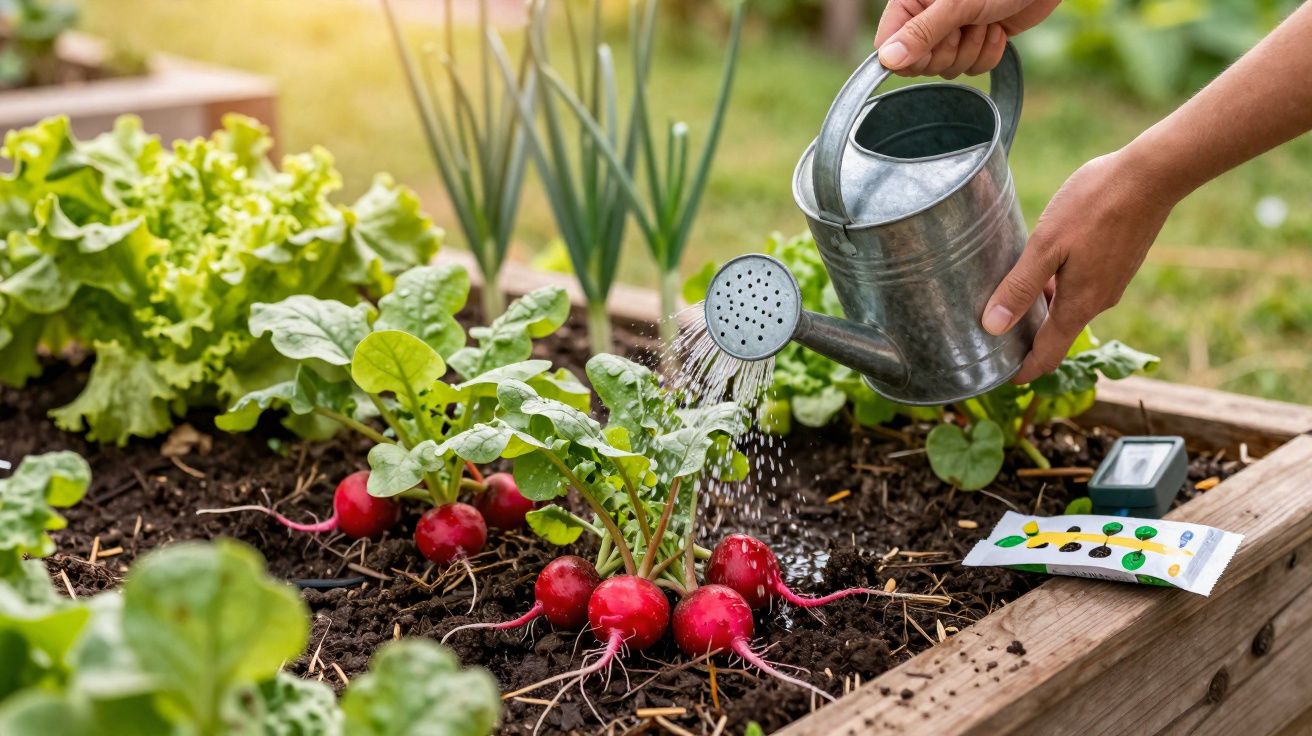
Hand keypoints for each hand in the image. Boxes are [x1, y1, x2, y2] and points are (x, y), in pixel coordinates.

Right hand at [874, 0, 1059, 76]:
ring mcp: (952, 31)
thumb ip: (921, 33)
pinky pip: (972, 68)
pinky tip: (997, 29)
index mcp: (911, 2)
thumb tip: (887, 60)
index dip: (910, 55)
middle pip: (921, 62)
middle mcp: (927, 18)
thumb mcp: (957, 5)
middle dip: (951, 50)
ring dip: (973, 49)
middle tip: (967, 24)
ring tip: (985, 21)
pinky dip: (989, 53)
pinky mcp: (976, 41)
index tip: (936, 40)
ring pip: (948, 68)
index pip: (888, 46)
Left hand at [980, 150, 1177, 383]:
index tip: (998, 375)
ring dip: (1042, 307)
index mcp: (1080, 304)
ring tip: (1009, 293)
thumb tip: (993, 327)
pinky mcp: (1119, 264)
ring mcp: (1112, 282)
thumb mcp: (1046, 245)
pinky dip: (1059, 287)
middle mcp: (1099, 301)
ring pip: (1069, 307)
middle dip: (1027, 337)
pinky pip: (1082, 288)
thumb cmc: (1095, 205)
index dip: (1023, 370)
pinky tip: (1042, 265)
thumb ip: (1020, 287)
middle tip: (991, 329)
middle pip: (1057, 333)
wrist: (1153, 174)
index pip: (1048, 355)